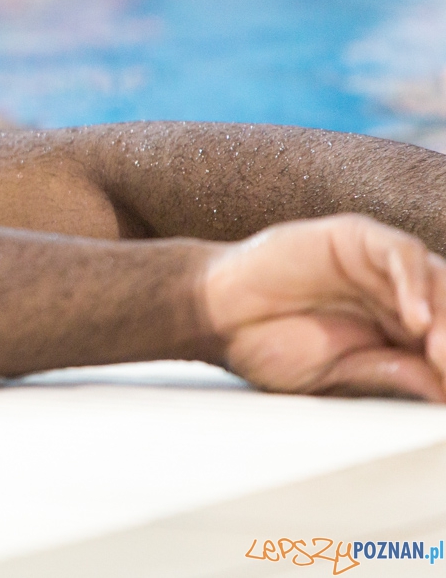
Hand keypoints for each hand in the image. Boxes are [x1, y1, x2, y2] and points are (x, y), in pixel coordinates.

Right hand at [202, 214, 445, 400]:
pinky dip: (414, 283)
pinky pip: (401, 253)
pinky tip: (412, 320)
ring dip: (444, 316)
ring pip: (436, 280)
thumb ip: (387, 377)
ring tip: (436, 351)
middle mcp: (392, 293)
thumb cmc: (263, 345)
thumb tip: (441, 395)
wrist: (211, 315)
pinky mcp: (354, 237)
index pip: (442, 338)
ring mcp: (375, 264)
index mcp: (394, 330)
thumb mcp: (333, 376)